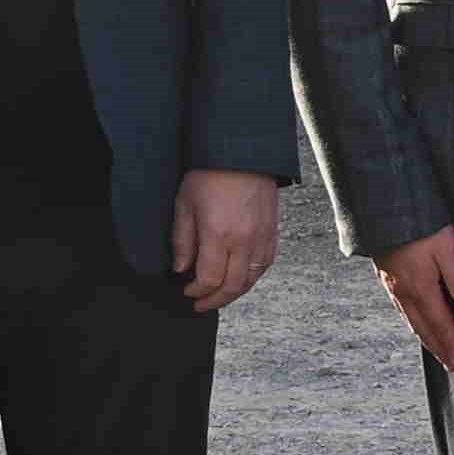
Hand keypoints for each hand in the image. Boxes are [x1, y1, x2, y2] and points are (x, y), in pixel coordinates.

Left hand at [170, 168, 280, 312]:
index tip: (187, 291)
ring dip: (234, 292)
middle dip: (215, 300)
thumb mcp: (185, 204)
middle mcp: (244, 240)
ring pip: (251, 279)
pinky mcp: (273, 231)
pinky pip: (265, 264)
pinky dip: (252, 277)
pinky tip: (241, 277)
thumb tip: (181, 269)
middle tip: (201, 304)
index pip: (209, 279)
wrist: (242, 150)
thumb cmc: (210, 173)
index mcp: (219, 234)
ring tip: (220, 294)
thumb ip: (182, 241)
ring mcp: (262, 237)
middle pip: (232, 286)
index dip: (197, 291)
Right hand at [378, 223, 453, 370]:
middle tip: (450, 364)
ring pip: (410, 319)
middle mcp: (403, 291)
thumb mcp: (446, 247)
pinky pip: (400, 306)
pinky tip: (413, 318)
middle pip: (423, 328)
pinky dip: (410, 320)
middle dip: (438, 348)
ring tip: (435, 348)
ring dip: (424, 337)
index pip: (440, 325)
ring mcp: (392, 284)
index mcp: (420, 288)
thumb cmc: (417, 222)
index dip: (451, 345)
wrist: (382, 206)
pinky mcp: (385, 274)